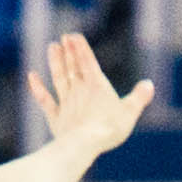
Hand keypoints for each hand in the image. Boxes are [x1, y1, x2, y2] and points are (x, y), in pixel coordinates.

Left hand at [26, 34, 152, 161]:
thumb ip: (139, 97)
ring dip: (55, 62)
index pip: (88, 62)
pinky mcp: (56, 118)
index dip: (80, 48)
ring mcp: (65, 104)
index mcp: (97, 86)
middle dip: (69, 52)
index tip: (73, 35)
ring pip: (59, 78)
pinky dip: (37, 87)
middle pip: (73, 67)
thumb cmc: (109, 129)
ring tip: (52, 47)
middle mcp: (79, 91)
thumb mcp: (129, 112)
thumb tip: (149, 84)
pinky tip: (32, 75)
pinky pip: (45, 100)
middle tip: (64, 38)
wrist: (84, 145)